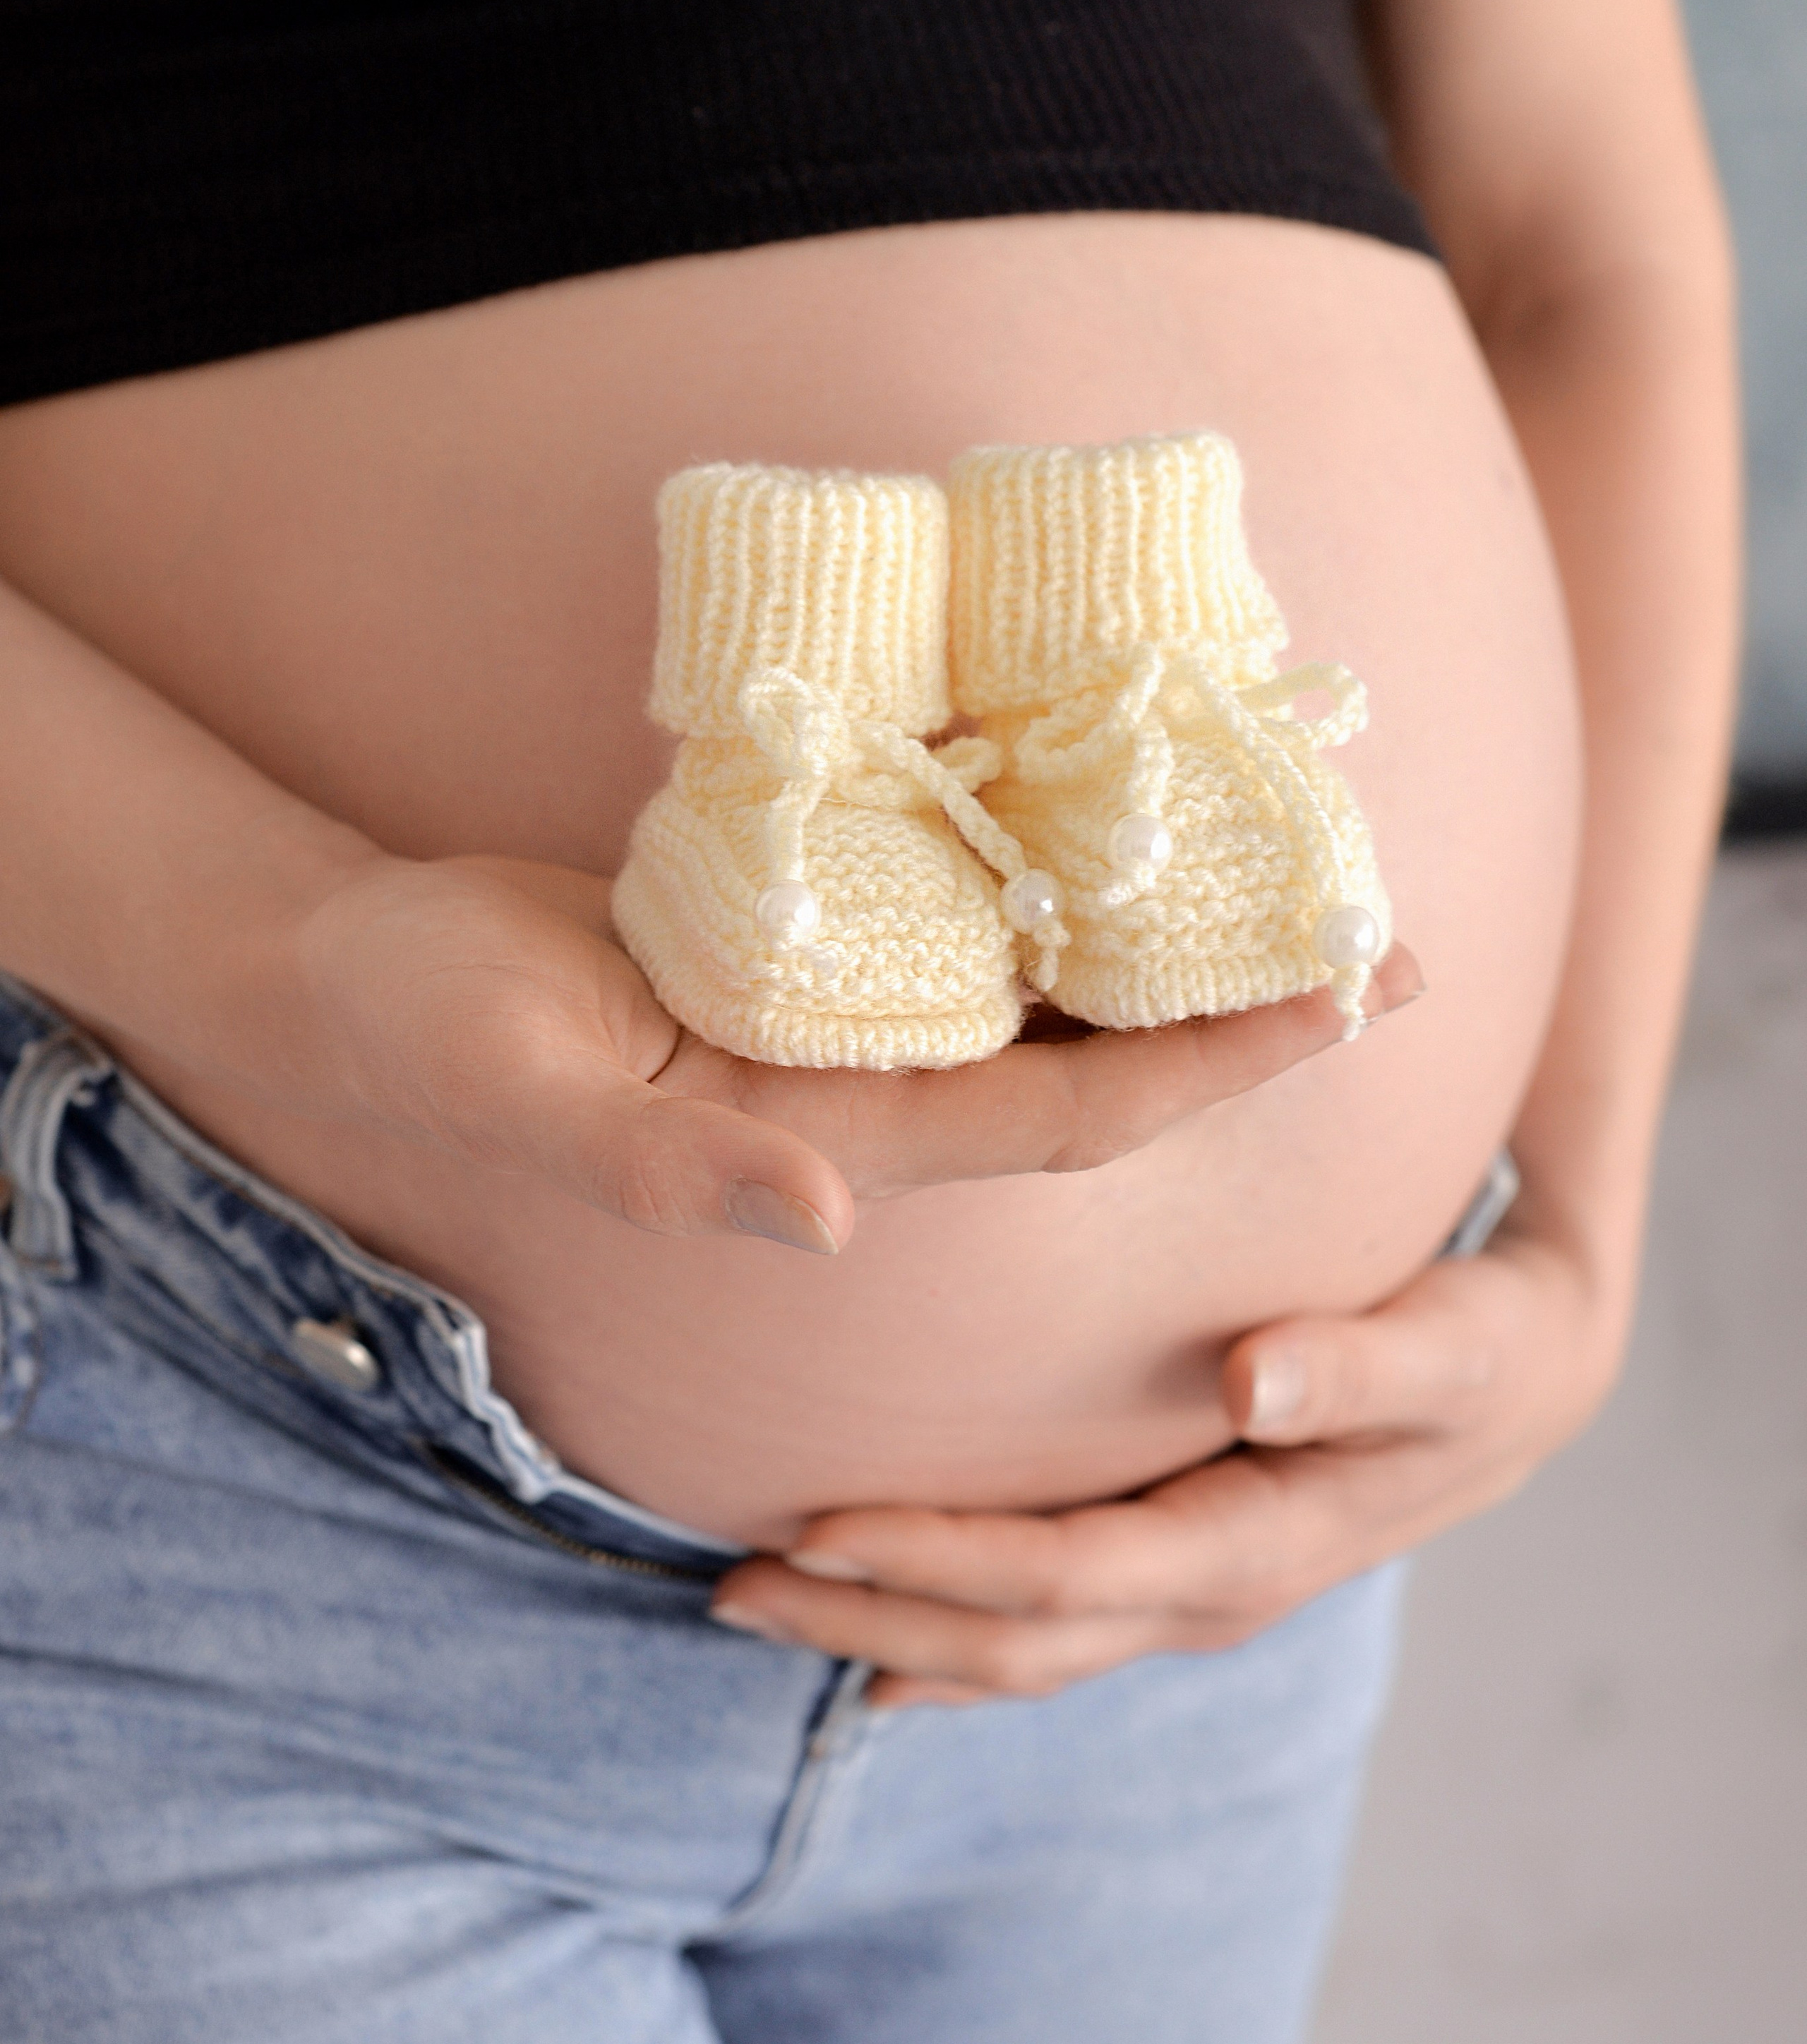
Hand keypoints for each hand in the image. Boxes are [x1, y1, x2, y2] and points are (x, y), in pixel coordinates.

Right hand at [284, 850, 1422, 1254]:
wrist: (359, 971)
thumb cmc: (422, 1025)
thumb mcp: (529, 1087)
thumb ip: (670, 1168)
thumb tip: (835, 1221)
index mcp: (825, 1141)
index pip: (1062, 1122)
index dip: (1208, 1072)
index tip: (1341, 1008)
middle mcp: (862, 1098)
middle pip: (1095, 1066)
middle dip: (1247, 1018)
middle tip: (1399, 944)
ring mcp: (840, 1027)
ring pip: (1045, 997)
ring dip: (1180, 952)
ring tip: (1311, 877)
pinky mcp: (808, 953)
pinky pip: (962, 924)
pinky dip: (1058, 884)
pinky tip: (1133, 822)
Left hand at [709, 1213, 1624, 1690]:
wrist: (1520, 1377)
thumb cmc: (1482, 1344)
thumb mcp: (1453, 1345)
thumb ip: (1363, 1364)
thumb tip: (1252, 1376)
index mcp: (1259, 1542)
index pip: (1069, 1577)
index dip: (940, 1564)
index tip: (817, 1527)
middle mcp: (1210, 1588)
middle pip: (1016, 1638)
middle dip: (870, 1617)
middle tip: (728, 1582)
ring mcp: (1188, 1587)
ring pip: (1017, 1645)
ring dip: (884, 1630)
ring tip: (752, 1598)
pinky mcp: (1174, 1558)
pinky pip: (1047, 1624)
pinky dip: (947, 1637)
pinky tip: (865, 1640)